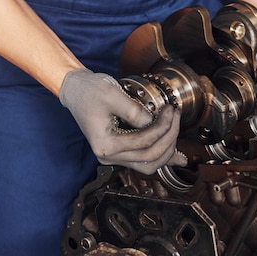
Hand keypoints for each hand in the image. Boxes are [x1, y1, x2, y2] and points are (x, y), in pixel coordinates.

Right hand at [59, 68, 186, 173]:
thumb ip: (134, 111)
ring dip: (167, 150)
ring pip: (149, 164)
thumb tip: (155, 123)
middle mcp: (109, 156)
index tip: (171, 109)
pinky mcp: (120, 152)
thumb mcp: (112, 94)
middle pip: (150, 157)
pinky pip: (144, 161)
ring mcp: (114, 156)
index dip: (163, 126)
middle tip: (175, 117)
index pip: (144, 142)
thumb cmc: (90, 91)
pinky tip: (179, 157)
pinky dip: (162, 157)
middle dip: (169, 137)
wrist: (77, 91)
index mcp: (105, 145)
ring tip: (176, 131)